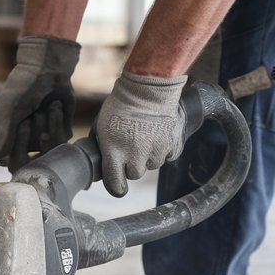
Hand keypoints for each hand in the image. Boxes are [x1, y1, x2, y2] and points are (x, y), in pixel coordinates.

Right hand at [0, 36, 80, 171]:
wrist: (49, 68)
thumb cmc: (23, 85)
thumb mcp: (10, 107)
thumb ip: (5, 133)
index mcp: (6, 134)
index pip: (8, 160)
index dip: (16, 150)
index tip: (22, 126)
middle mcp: (23, 139)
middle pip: (29, 157)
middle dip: (33, 132)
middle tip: (32, 114)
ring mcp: (41, 135)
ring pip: (47, 148)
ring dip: (47, 125)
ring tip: (45, 107)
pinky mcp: (59, 131)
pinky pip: (61, 139)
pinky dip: (58, 121)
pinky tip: (56, 106)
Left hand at [95, 71, 187, 196]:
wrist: (148, 88)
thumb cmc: (122, 104)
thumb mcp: (103, 126)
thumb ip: (106, 148)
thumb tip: (105, 164)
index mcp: (115, 151)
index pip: (115, 183)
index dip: (116, 186)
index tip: (117, 186)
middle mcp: (136, 155)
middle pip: (135, 174)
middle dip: (132, 164)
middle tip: (131, 147)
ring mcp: (155, 151)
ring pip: (152, 165)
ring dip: (148, 156)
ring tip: (145, 136)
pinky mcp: (171, 145)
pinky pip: (167, 155)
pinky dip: (163, 149)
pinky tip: (157, 134)